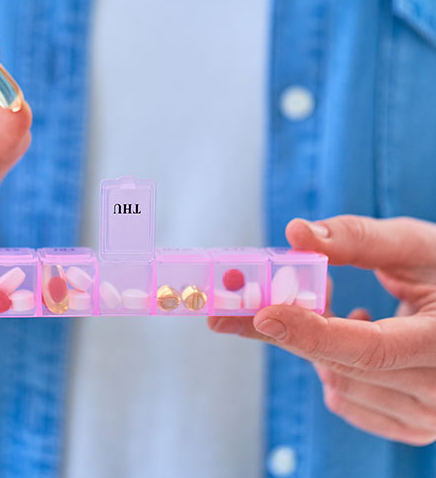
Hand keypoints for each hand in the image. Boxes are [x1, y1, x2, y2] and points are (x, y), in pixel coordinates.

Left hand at [209, 215, 435, 445]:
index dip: (312, 331)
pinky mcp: (410, 426)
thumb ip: (359, 239)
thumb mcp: (416, 247)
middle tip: (241, 299)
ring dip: (312, 339)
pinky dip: (328, 363)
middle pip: (340, 365)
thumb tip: (295, 232)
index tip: (262, 313)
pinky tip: (345, 331)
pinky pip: (344, 399)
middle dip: (288, 327)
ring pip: (336, 382)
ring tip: (327, 299)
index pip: (370, 347)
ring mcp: (427, 418)